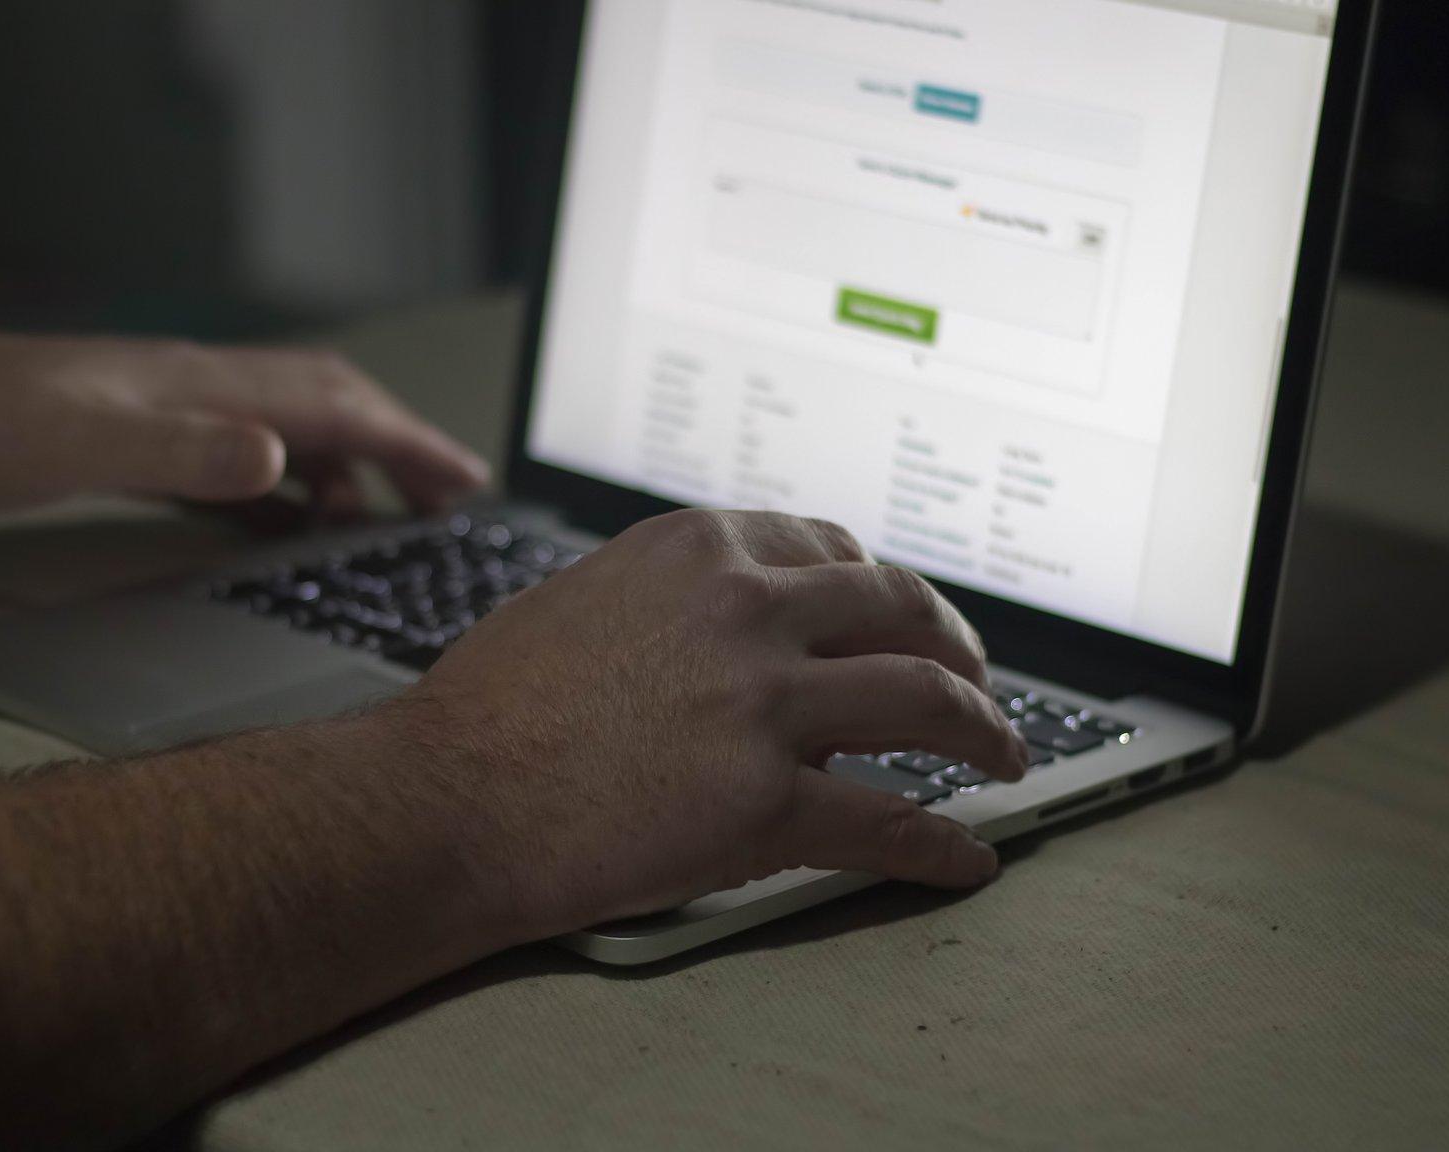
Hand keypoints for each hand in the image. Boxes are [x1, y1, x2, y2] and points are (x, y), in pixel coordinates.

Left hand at [0, 327, 488, 522]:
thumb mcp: (79, 443)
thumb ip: (184, 452)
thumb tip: (282, 457)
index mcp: (194, 386)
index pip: (330, 406)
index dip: (406, 443)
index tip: (466, 482)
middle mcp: (187, 394)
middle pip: (319, 411)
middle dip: (392, 451)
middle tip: (445, 503)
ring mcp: (152, 419)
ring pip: (276, 440)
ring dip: (336, 477)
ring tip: (378, 525)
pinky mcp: (116, 450)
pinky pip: (224, 472)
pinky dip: (270, 500)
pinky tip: (275, 533)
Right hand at [396, 508, 1030, 935]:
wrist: (443, 796)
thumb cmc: (490, 708)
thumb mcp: (586, 601)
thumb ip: (674, 602)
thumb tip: (729, 632)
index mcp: (700, 551)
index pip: (835, 551)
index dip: (887, 590)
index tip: (904, 618)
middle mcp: (745, 609)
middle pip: (901, 612)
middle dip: (960, 648)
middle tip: (980, 683)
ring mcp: (762, 702)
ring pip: (924, 701)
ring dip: (984, 732)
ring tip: (1005, 759)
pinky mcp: (764, 799)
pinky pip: (888, 820)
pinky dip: (941, 845)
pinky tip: (966, 859)